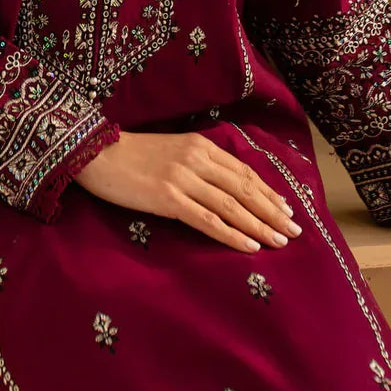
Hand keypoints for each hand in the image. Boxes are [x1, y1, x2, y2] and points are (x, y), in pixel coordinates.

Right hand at [72, 129, 302, 252]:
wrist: (96, 154)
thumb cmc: (132, 154)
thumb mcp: (172, 149)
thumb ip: (198, 162)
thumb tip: (225, 184)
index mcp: (200, 145)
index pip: (243, 171)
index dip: (267, 191)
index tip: (286, 208)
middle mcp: (197, 159)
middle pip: (244, 188)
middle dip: (273, 211)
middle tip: (294, 230)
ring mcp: (183, 179)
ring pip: (232, 206)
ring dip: (260, 225)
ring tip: (280, 241)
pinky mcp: (168, 199)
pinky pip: (208, 220)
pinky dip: (232, 234)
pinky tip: (249, 246)